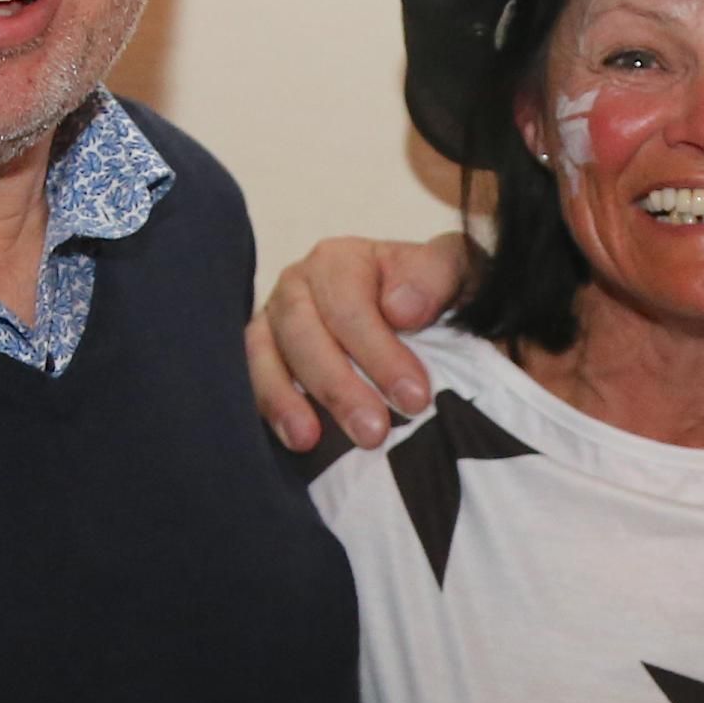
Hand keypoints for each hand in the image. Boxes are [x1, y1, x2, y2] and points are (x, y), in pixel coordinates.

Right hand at [248, 233, 471, 451]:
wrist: (417, 317)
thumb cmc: (431, 296)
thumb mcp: (454, 273)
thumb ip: (436, 277)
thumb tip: (400, 309)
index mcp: (340, 261)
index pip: (349, 306)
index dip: (380, 353)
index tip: (414, 397)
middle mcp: (297, 286)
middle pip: (302, 332)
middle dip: (338, 386)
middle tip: (373, 432)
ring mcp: (272, 323)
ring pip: (265, 356)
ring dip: (286, 401)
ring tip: (309, 440)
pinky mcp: (260, 359)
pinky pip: (250, 381)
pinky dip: (268, 409)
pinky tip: (293, 440)